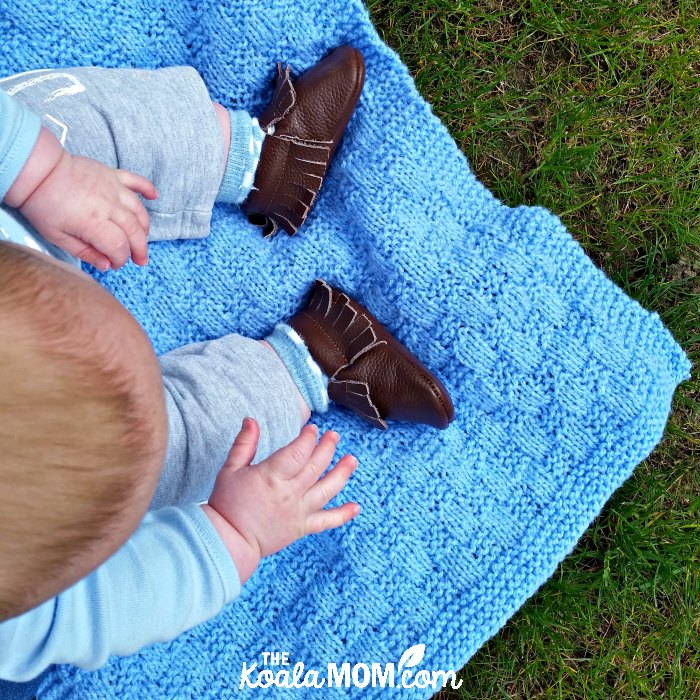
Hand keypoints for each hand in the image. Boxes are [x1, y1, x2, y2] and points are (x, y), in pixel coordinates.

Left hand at [18, 150, 157, 270]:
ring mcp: (113, 189)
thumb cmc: (42, 203)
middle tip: (139, 260)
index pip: (119, 247)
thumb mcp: (56, 237)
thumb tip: (105, 264)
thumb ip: (84, 252)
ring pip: (139, 212)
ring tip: (142, 238)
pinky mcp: (112, 175)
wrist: (36, 170)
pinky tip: (154, 197)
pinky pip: (136, 181)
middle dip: (139, 249)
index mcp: (93, 223)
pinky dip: (148, 188)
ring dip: (144, 228)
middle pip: (134, 232)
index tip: (115, 264)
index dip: (120, 259)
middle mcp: (109, 206)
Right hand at [203, 418, 359, 582]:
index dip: (308, 439)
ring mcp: (298, 511)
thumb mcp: (230, 469)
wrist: (228, 541)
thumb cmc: (227, 504)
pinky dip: (342, 515)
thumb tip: (251, 420)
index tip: (312, 429)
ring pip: (326, 490)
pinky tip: (355, 507)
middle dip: (327, 448)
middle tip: (334, 435)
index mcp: (271, 477)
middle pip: (315, 467)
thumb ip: (244, 444)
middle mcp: (289, 493)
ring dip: (341, 474)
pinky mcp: (301, 528)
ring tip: (352, 460)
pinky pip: (326, 521)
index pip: (297, 452)